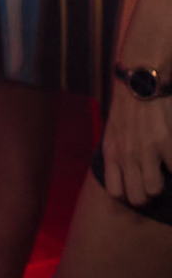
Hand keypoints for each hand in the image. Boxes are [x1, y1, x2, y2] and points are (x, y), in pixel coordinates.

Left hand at [101, 84, 171, 205]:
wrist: (141, 79)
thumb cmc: (127, 103)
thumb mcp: (113, 128)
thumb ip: (118, 151)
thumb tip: (125, 173)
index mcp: (112, 151)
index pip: (116, 192)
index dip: (129, 193)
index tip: (138, 186)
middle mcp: (126, 155)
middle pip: (137, 197)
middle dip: (148, 194)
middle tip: (155, 180)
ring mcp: (146, 151)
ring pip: (155, 189)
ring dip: (163, 181)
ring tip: (164, 169)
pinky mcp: (166, 143)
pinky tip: (171, 155)